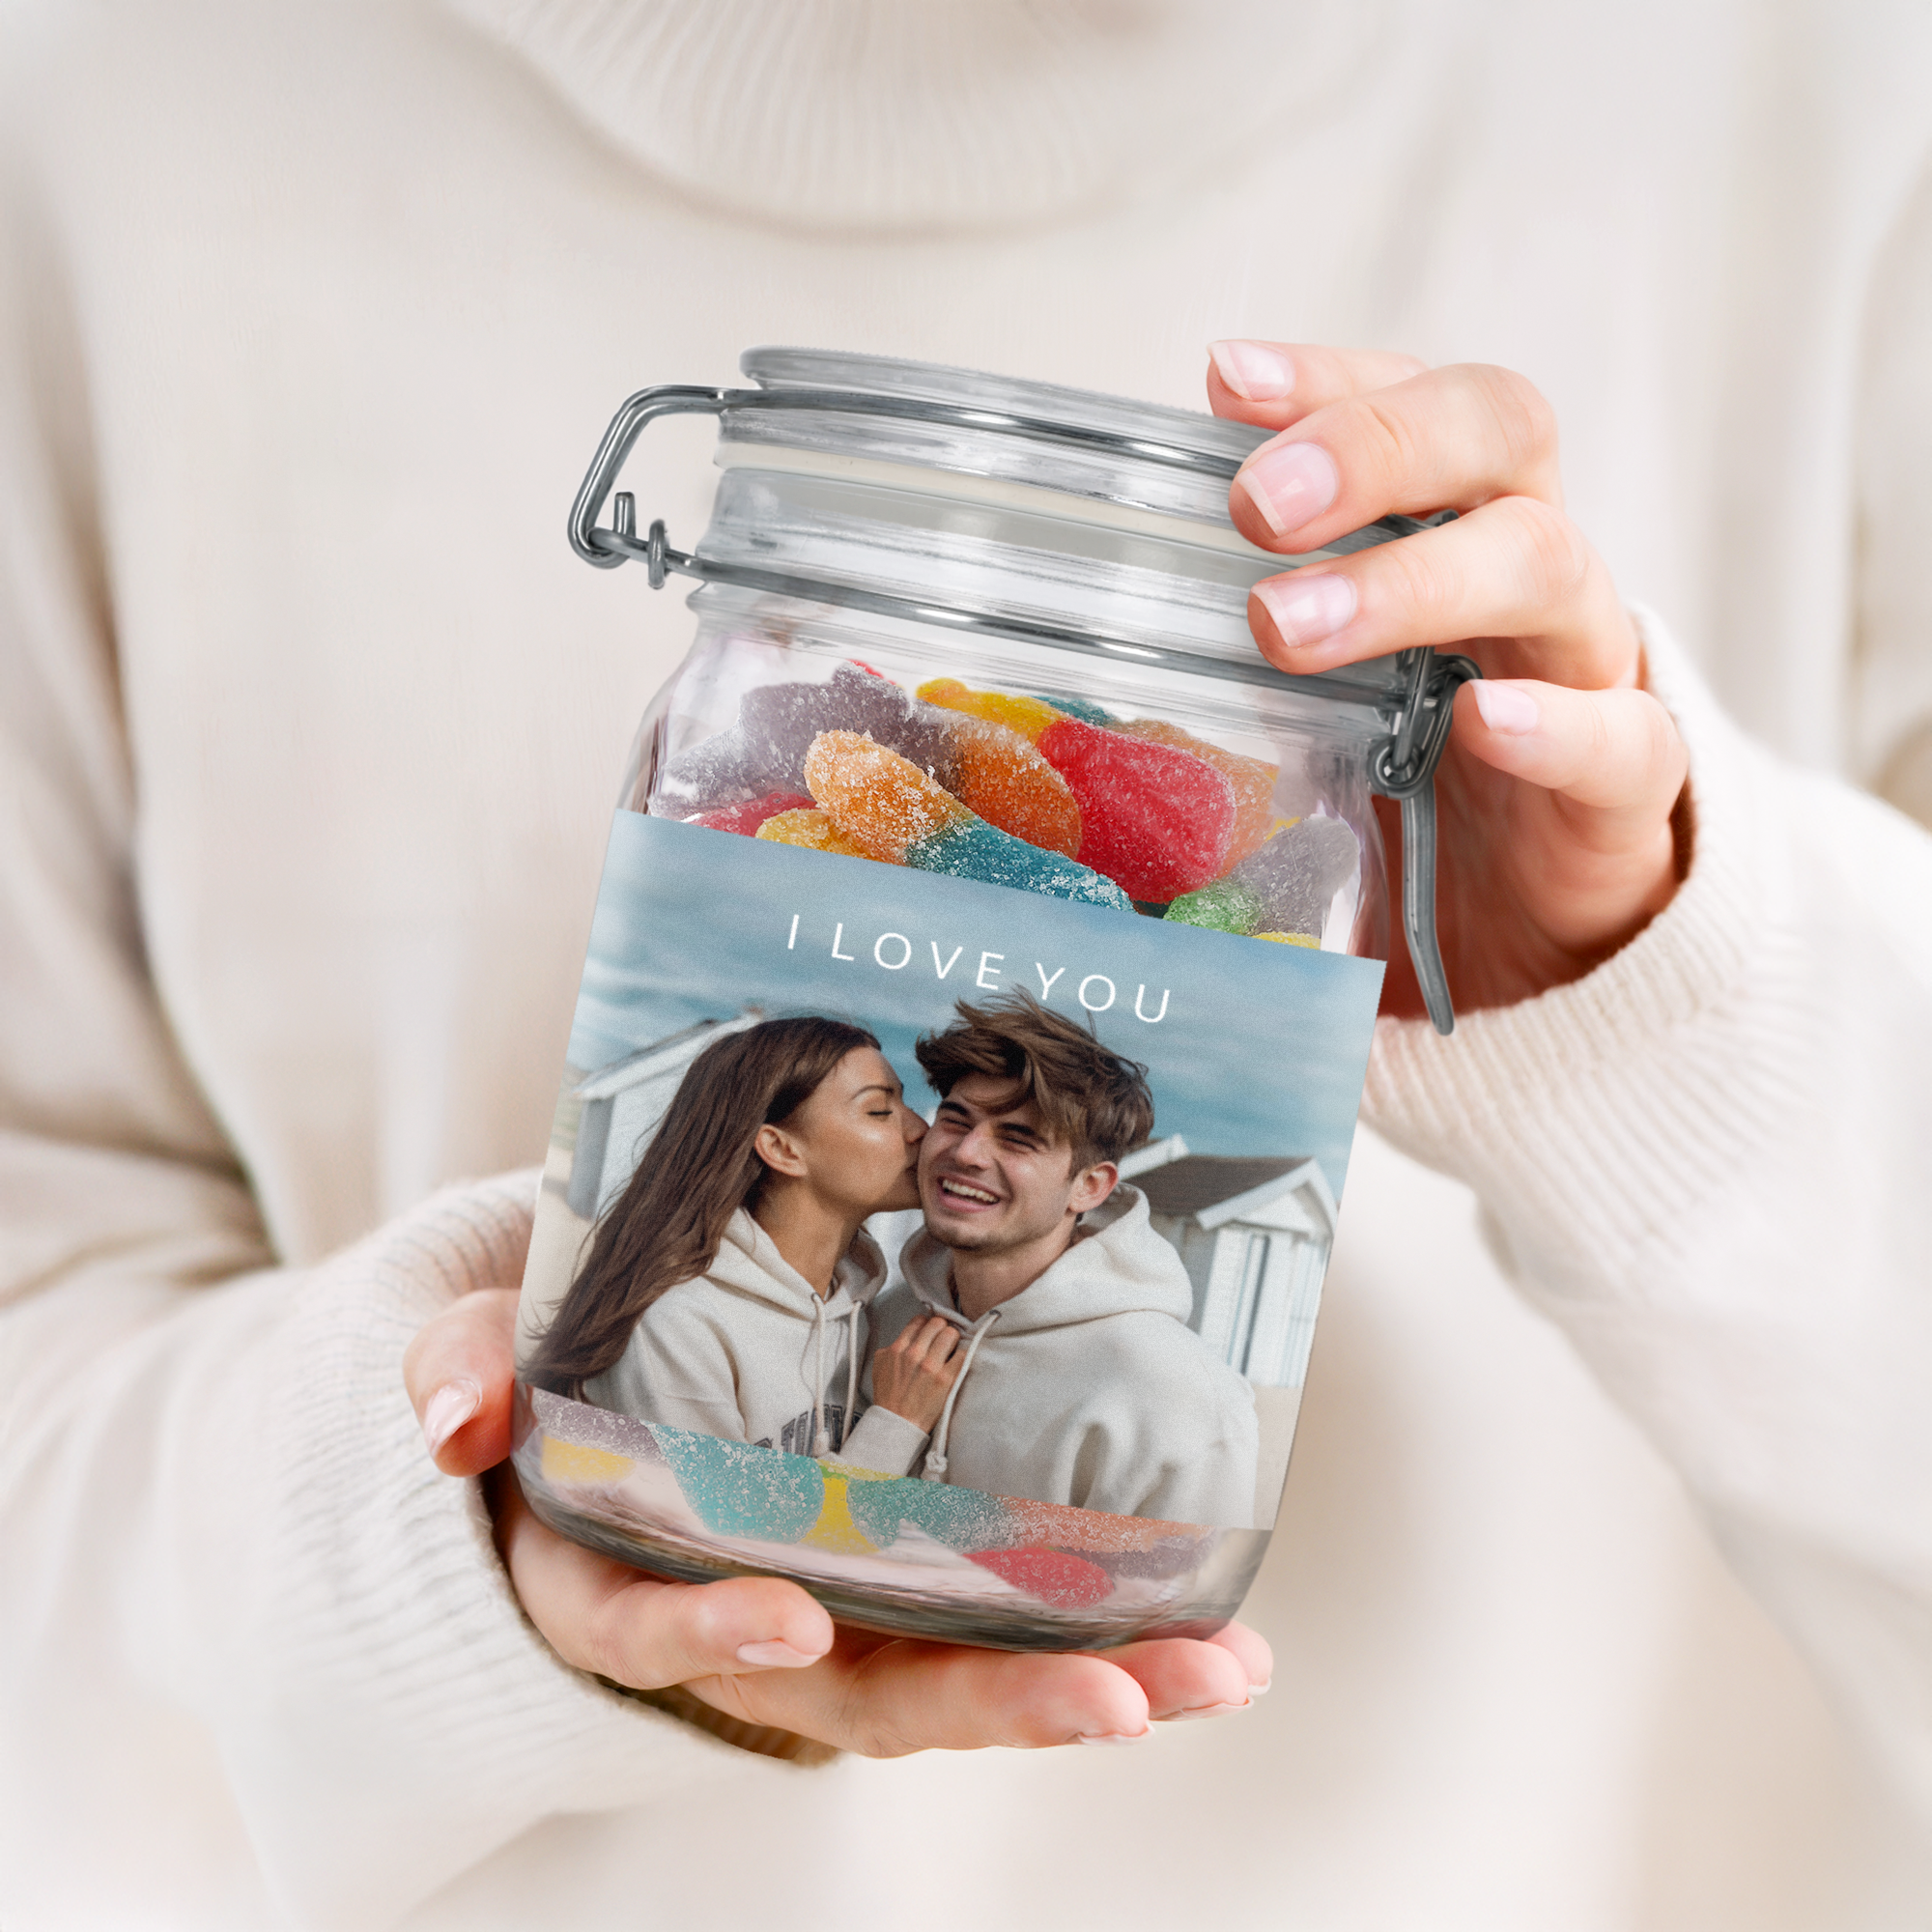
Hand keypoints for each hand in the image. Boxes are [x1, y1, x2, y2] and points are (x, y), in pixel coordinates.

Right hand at [405, 1289, 1270, 1750]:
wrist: (590, 1369)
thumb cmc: (541, 1356)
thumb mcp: (478, 1334)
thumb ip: (460, 1361)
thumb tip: (455, 1421)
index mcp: (607, 1569)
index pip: (642, 1625)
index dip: (710, 1630)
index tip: (793, 1616)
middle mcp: (730, 1617)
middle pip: (849, 1693)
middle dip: (986, 1703)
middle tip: (1124, 1699)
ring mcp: (827, 1605)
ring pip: (947, 1675)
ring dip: (1084, 1678)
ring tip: (1218, 1670)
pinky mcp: (897, 1577)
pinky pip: (987, 1619)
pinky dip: (1092, 1624)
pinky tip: (1205, 1621)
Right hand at [868, 1312, 963, 1433]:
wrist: (897, 1424)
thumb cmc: (889, 1397)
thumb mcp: (880, 1365)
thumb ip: (893, 1347)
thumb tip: (908, 1335)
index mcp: (898, 1349)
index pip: (919, 1320)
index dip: (927, 1324)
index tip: (930, 1331)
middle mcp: (915, 1354)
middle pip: (938, 1323)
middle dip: (941, 1329)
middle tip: (942, 1340)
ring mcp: (931, 1366)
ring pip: (951, 1334)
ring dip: (953, 1340)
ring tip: (951, 1350)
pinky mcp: (947, 1380)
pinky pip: (963, 1354)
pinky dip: (962, 1356)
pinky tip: (956, 1362)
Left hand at [1208, 341, 1689, 1016]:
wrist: (1530, 918)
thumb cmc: (1403, 780)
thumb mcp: (1310, 694)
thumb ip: (1233, 643)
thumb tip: (1065, 639)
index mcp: (1449, 523)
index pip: (1410, 398)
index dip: (1327, 380)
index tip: (1223, 382)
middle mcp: (1527, 565)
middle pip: (1498, 431)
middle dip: (1371, 447)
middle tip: (1255, 506)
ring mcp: (1583, 665)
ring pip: (1545, 565)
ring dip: (1412, 580)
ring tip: (1288, 626)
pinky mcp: (1623, 786)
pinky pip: (1619, 737)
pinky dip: (1555, 724)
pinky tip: (1482, 724)